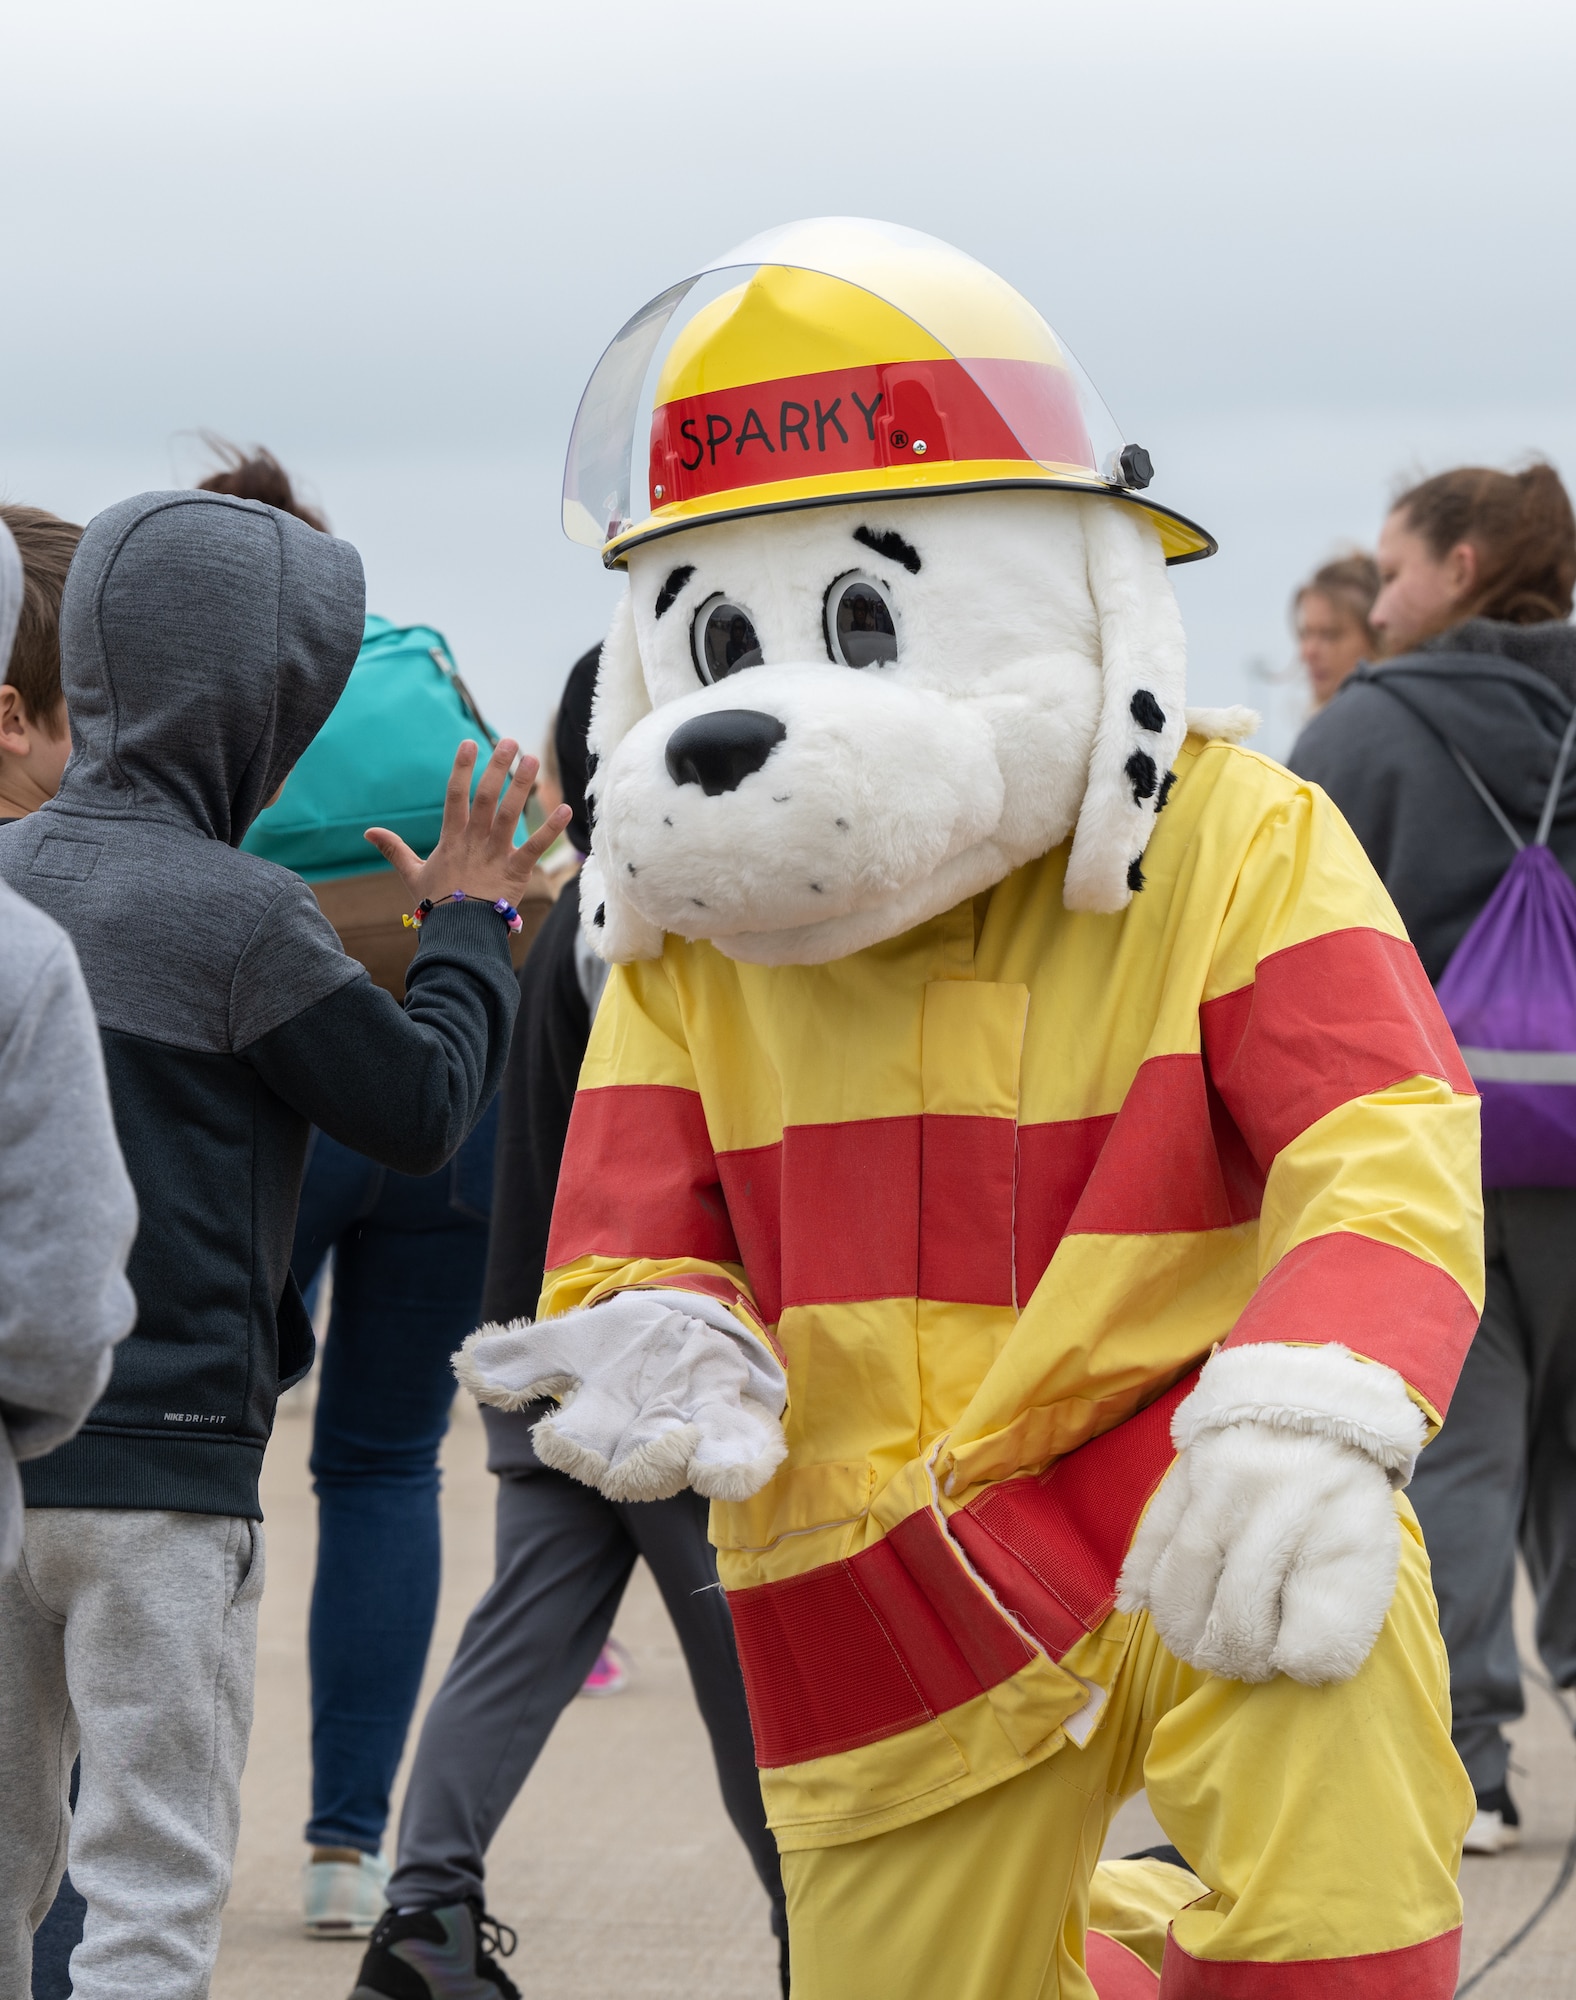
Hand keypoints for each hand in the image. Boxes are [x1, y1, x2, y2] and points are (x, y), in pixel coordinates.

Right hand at [365, 738, 571, 908]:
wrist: (458, 935)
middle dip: (498, 768)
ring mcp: (495, 855)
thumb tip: (368, 832)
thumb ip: (394, 850)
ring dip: (521, 787)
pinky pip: (535, 847)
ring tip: (532, 760)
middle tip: (510, 742)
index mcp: (451, 839)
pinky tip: (565, 808)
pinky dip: (550, 829)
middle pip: (485, 798)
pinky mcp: (516, 872)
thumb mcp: (413, 875)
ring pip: (509, 814)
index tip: (469, 743)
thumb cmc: (438, 905)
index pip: (454, 796)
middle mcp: (474, 841)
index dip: (461, 769)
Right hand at [454, 1290, 787, 1502]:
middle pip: (630, 1472)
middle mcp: (641, 1436)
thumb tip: (464, 1364)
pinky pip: (739, 1455)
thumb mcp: (575, 1337)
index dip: (566, 1447)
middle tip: (640, 1448)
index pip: (574, 1448)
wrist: (690, 1322)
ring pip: (683, 1467)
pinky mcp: (732, 1420)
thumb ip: (523, 1356)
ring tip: (687, 1441)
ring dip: (684, 1463)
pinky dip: (743, 1464)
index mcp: (599, 1422)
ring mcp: (689, 1429)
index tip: (556, 1436)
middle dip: (635, 1467)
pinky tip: (754, 1458)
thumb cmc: (627, 1341)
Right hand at [1115, 1341, 1423, 1684]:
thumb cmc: (1343, 1493)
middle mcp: (1280, 1509)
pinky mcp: (1187, 1471)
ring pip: (1188, 1576)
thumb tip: (1294, 1666)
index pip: (1313, 1632)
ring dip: (1183, 1628)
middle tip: (1238, 1663)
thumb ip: (1341, 1614)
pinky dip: (1139, 1574)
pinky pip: (1155, 1530)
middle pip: (1239, 1611)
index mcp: (1338, 1532)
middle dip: (1232, 1655)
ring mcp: (1225, 1486)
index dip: (1295, 1661)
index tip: (1288, 1660)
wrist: (1315, 1401)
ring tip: (1194, 1645)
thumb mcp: (1370, 1551)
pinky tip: (1133, 1606)